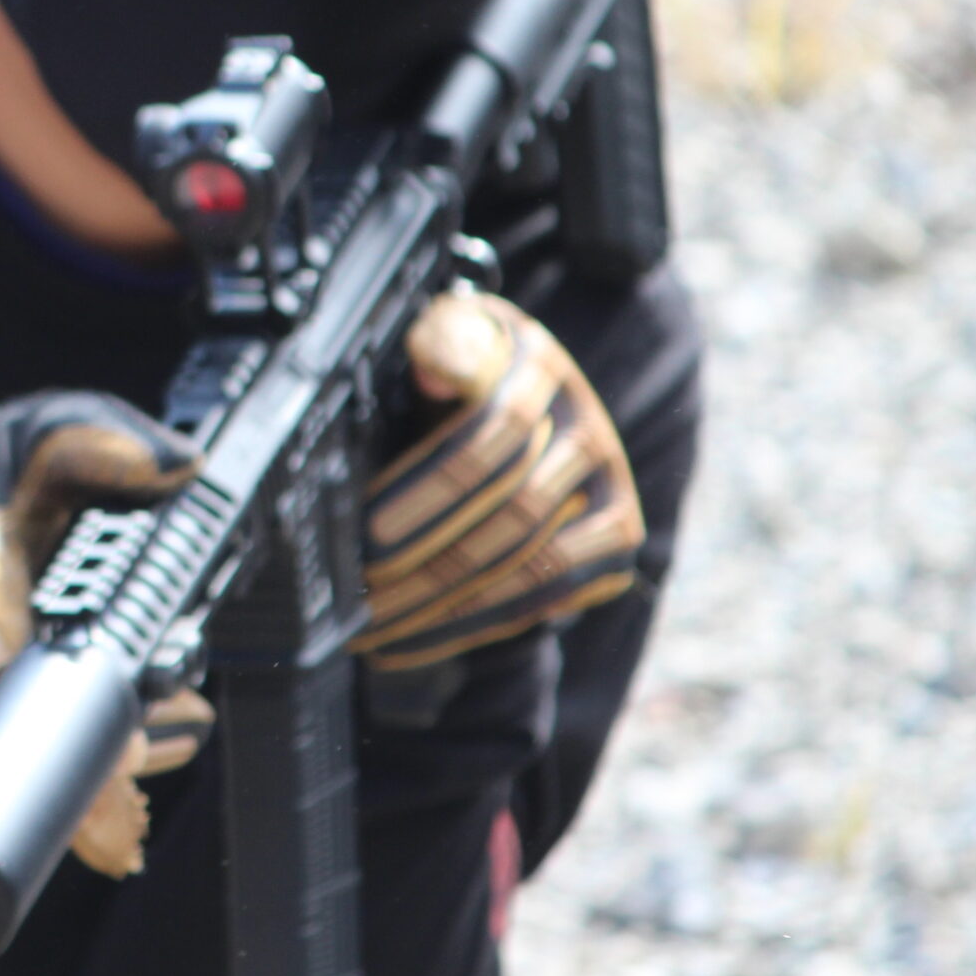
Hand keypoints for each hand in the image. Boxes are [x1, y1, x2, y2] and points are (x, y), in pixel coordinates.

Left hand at [348, 290, 644, 671]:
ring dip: (445, 607)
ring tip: (372, 632)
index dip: (430, 487)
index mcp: (536, 362)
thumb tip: (438, 370)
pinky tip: (415, 638)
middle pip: (513, 510)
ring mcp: (609, 485)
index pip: (496, 432)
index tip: (366, 533)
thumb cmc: (464, 374)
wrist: (531, 409)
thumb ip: (440, 341)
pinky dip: (479, 623)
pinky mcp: (618, 537)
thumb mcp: (446, 337)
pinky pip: (552, 593)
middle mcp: (585, 423)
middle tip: (357, 596)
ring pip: (532, 563)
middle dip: (426, 563)